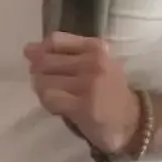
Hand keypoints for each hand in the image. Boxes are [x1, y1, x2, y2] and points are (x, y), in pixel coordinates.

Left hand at [24, 32, 141, 153]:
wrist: (132, 120)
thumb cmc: (108, 90)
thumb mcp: (93, 63)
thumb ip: (64, 54)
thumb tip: (28, 49)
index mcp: (96, 47)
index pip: (55, 40)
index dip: (42, 51)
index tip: (44, 64)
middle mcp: (93, 62)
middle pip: (45, 60)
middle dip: (39, 73)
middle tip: (50, 84)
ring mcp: (89, 84)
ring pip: (44, 81)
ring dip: (43, 90)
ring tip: (57, 96)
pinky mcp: (83, 106)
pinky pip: (49, 99)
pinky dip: (48, 103)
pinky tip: (59, 107)